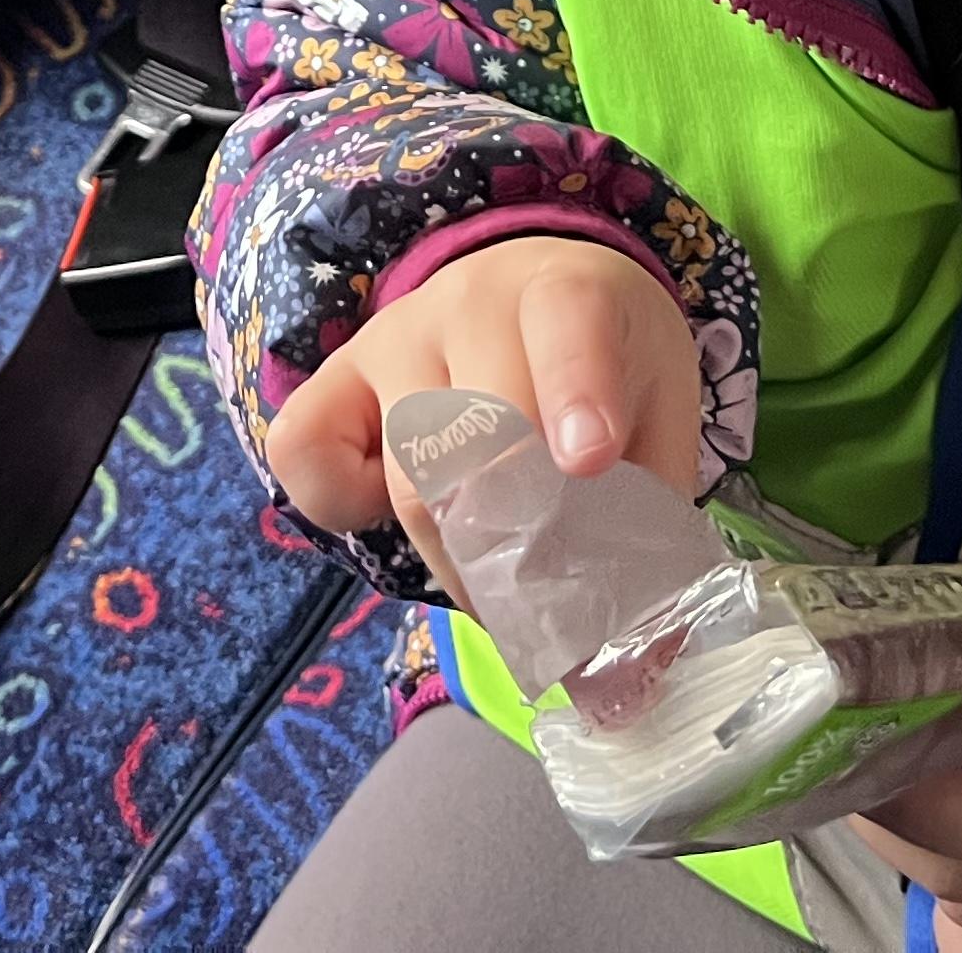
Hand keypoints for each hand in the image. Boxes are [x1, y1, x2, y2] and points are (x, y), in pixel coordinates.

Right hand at [267, 235, 702, 594]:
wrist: (540, 288)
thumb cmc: (610, 365)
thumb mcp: (658, 419)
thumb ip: (651, 522)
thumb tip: (635, 674)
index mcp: (569, 292)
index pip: (568, 327)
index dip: (576, 393)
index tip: (590, 461)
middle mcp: (471, 302)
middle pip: (479, 434)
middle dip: (518, 539)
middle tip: (550, 612)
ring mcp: (394, 336)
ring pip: (407, 467)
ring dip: (453, 554)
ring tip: (494, 591)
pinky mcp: (335, 375)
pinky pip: (303, 449)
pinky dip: (336, 503)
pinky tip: (388, 511)